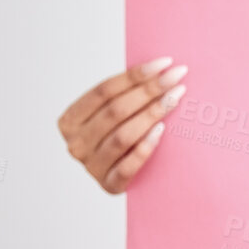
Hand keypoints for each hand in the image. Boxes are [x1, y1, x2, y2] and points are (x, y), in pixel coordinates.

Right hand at [56, 56, 187, 193]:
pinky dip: (145, 147)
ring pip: (124, 135)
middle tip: (178, 76)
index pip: (103, 91)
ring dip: (153, 113)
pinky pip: (128, 166)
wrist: (119, 177)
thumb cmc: (119, 135)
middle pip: (115, 111)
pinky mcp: (109, 185)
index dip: (134, 75)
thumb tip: (159, 67)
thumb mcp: (110, 115)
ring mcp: (91, 166)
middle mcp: (76, 143)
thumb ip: (123, 96)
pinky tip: (162, 130)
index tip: (164, 63)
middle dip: (150, 90)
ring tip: (176, 97)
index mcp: (70, 121)